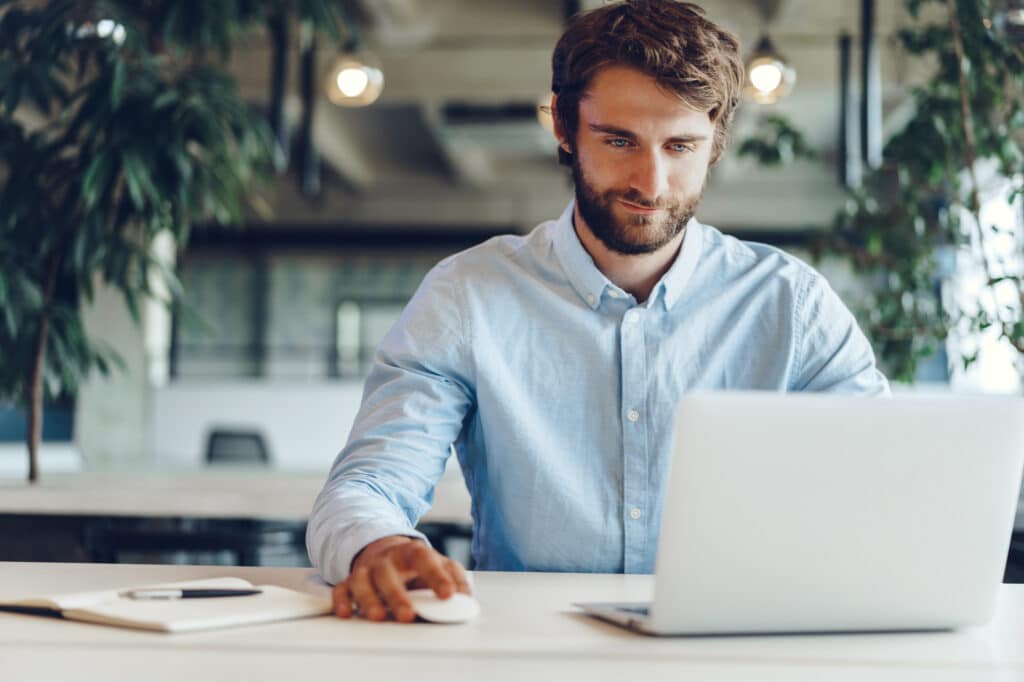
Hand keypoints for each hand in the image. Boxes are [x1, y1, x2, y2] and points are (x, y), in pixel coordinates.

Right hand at [332, 536, 470, 622]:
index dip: (436, 576)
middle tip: (408, 615)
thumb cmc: (417, 563)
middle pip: (388, 573)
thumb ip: (455, 578)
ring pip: (362, 580)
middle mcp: (387, 559)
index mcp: (413, 552)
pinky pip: (341, 589)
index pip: (424, 559)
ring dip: (369, 599)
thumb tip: (466, 598)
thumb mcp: (440, 564)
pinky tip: (346, 613)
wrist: (387, 550)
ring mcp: (367, 569)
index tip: (447, 595)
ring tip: (378, 617)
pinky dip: (341, 600)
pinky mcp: (350, 581)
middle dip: (397, 595)